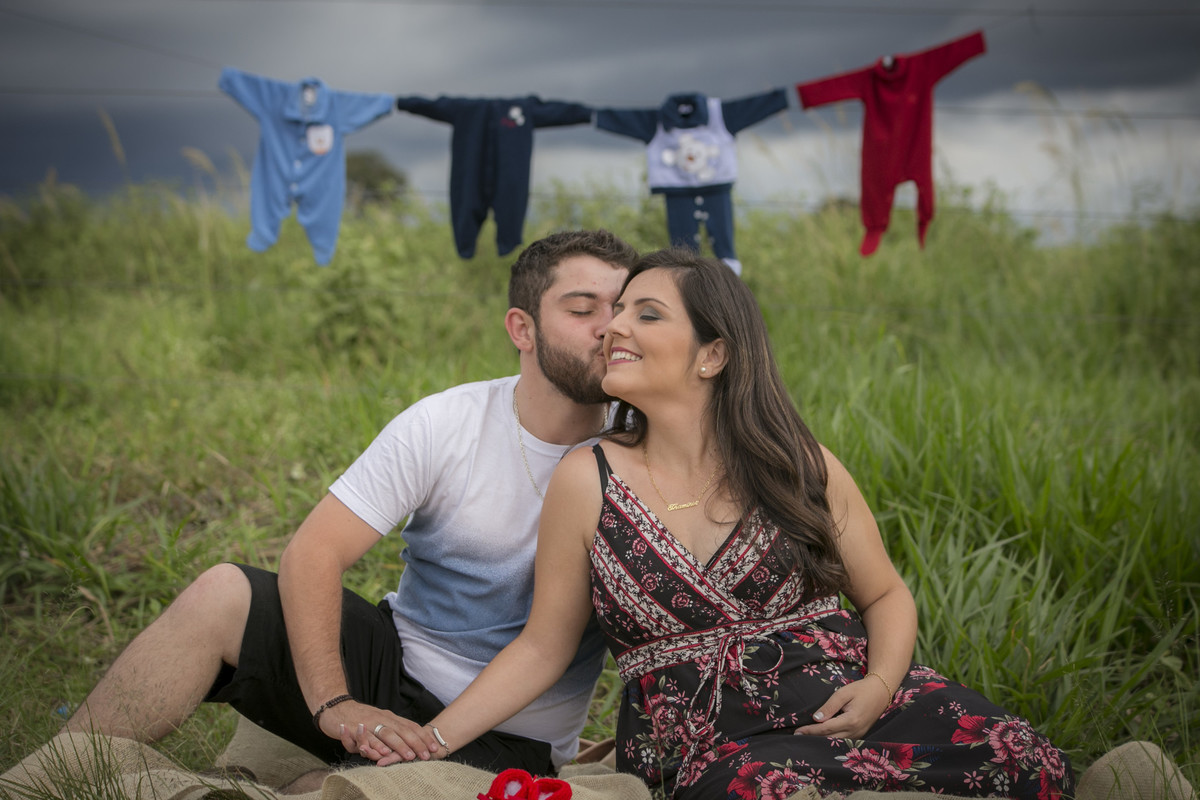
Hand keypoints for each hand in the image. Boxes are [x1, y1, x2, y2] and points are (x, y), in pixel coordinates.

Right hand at [318, 700, 439, 763]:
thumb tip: (408, 742)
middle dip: (416, 743)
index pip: (410, 726)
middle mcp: (381, 718)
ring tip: (409, 756)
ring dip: (399, 746)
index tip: (434, 747)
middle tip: (427, 755)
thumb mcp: (379, 721)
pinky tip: (382, 753)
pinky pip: (366, 738)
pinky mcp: (354, 729)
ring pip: (387, 734)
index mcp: (389, 717)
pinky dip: (375, 745)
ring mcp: (368, 723)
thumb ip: (391, 730)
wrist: (335, 707)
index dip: (423, 737)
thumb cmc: (359, 717)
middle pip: (402, 730)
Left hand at [793, 677, 890, 738]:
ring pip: (836, 743)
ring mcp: (859, 735)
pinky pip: (843, 741)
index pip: (826, 729)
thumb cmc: (861, 690)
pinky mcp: (860, 735)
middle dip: (813, 738)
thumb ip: (830, 706)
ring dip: (821, 741)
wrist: (881, 692)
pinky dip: (831, 740)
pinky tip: (821, 737)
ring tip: (806, 738)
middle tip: (797, 737)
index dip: (810, 731)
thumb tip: (816, 718)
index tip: (798, 731)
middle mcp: (855, 731)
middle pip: (830, 739)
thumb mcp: (843, 693)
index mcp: (851, 720)